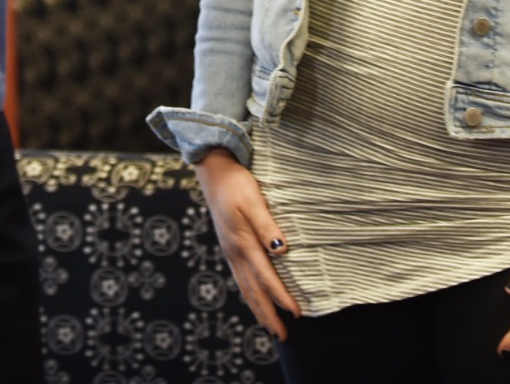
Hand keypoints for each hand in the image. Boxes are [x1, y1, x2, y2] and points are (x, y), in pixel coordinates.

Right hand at [194, 148, 300, 340]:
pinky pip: (240, 279)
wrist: (213, 173)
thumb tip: (282, 250)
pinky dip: (249, 295)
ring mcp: (230, 251)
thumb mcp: (253, 200)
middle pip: (253, 291)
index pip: (266, 277)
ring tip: (270, 328)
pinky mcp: (229, 247)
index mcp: (243, 243)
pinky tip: (254, 300)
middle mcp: (235, 253)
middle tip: (283, 337)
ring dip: (258, 309)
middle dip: (268, 315)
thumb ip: (267, 226)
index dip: (281, 297)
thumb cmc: (236, 183)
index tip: (296, 314)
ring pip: (245, 288)